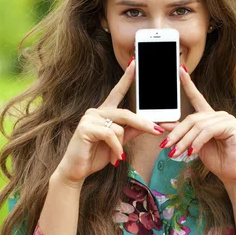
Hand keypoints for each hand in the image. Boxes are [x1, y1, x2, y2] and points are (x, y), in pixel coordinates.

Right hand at [55, 58, 165, 184]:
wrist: (76, 171)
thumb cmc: (96, 156)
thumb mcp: (119, 143)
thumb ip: (132, 132)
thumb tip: (152, 125)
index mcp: (104, 112)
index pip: (117, 91)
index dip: (126, 77)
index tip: (134, 63)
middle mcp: (96, 111)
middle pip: (126, 113)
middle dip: (144, 123)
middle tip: (159, 131)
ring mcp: (89, 118)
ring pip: (119, 126)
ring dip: (121, 145)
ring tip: (117, 157)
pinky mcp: (85, 128)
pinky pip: (110, 134)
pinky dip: (116, 148)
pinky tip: (114, 158)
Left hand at [158, 65, 235, 185]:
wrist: (232, 173)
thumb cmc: (215, 158)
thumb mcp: (192, 144)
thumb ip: (181, 132)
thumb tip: (163, 124)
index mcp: (209, 116)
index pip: (196, 97)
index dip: (188, 83)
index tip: (180, 70)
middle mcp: (218, 114)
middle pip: (192, 119)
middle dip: (177, 133)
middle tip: (165, 146)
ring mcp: (227, 118)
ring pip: (198, 126)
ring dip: (184, 141)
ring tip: (175, 153)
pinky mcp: (232, 126)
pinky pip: (208, 132)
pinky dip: (197, 143)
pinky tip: (192, 152)